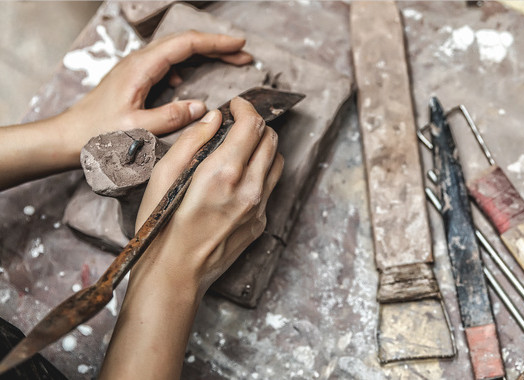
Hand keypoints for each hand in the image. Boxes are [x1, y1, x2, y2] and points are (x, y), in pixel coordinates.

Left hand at [61, 30, 251, 159]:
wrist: (66, 137)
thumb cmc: (95, 134)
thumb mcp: (137, 129)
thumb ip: (171, 117)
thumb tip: (201, 107)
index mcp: (141, 68)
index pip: (185, 44)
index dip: (215, 42)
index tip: (239, 44)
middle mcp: (139, 62)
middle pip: (185, 43)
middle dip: (217, 46)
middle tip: (244, 55)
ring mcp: (137, 69)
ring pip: (178, 52)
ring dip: (205, 55)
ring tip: (230, 63)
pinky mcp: (136, 79)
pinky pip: (168, 65)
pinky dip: (189, 68)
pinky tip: (192, 83)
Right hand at [100, 97, 281, 379]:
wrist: (174, 274)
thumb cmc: (159, 226)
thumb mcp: (163, 176)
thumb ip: (192, 141)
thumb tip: (215, 117)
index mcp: (223, 173)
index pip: (252, 126)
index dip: (246, 108)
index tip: (236, 105)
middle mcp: (249, 189)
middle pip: (270, 140)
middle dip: (256, 124)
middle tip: (238, 122)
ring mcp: (259, 208)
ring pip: (277, 162)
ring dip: (264, 146)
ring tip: (243, 146)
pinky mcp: (260, 223)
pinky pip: (271, 187)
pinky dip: (261, 172)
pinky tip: (241, 176)